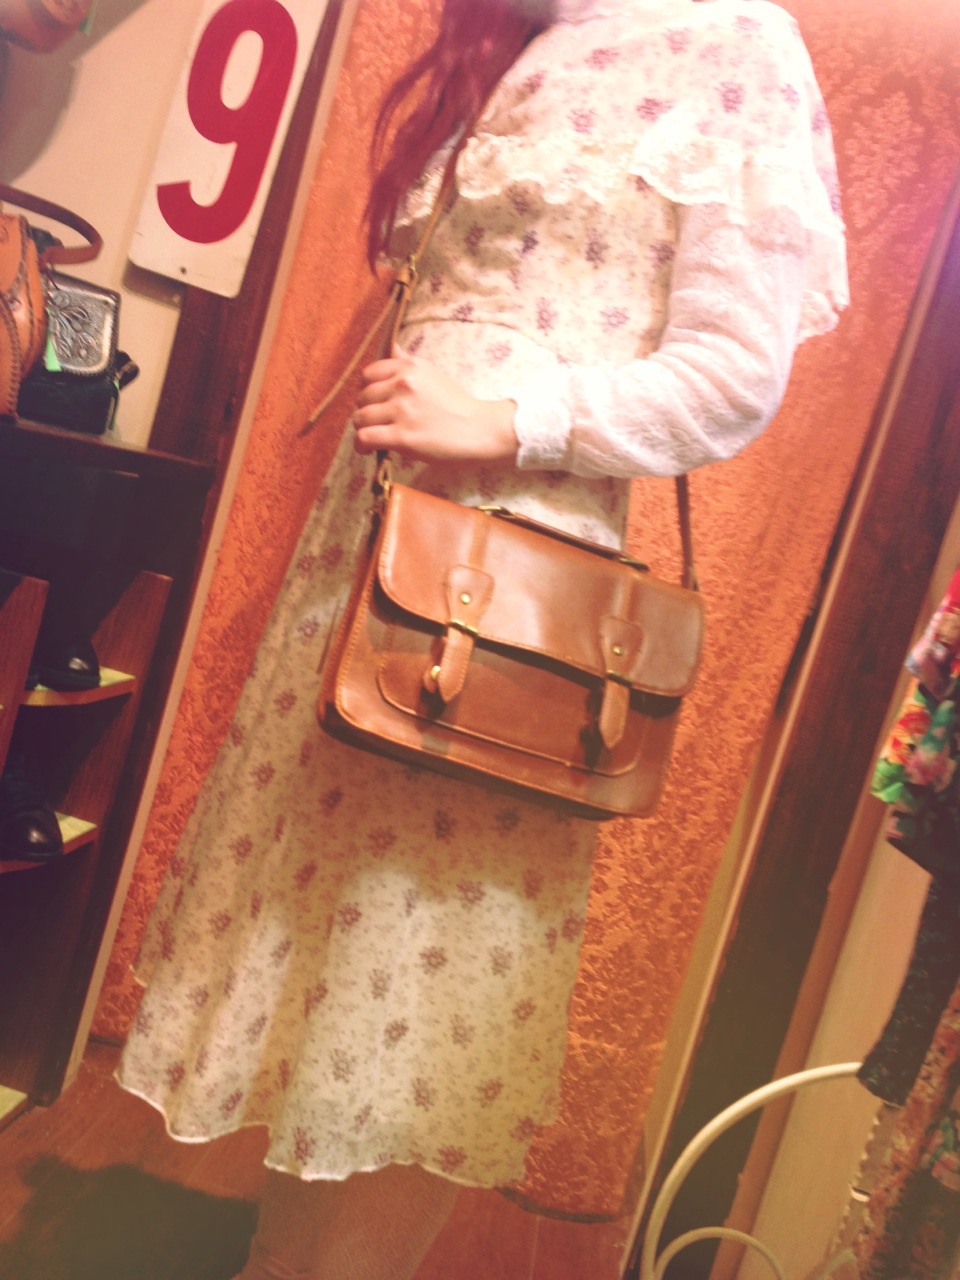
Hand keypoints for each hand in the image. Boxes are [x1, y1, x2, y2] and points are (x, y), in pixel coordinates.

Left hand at [353, 346, 518, 464]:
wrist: (481, 430)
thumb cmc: (459, 406)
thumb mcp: (433, 374)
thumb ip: (408, 362)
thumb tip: (392, 347)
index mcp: (410, 368)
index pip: (369, 374)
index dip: (367, 390)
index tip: (374, 402)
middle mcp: (403, 384)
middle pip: (362, 397)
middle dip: (366, 411)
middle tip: (377, 423)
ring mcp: (402, 410)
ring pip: (360, 418)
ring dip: (364, 429)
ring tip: (374, 436)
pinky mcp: (402, 436)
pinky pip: (365, 437)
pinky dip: (361, 445)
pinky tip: (368, 450)